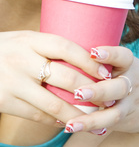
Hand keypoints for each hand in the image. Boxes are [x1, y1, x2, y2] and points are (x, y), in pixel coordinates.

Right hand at [0, 31, 126, 125]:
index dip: (88, 60)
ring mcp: (12, 82)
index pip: (66, 47)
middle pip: (64, 76)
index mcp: (30, 40)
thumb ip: (48, 46)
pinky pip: (36, 114)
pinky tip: (68, 121)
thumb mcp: (25, 38)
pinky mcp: (5, 101)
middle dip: (89, 90)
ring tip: (94, 118)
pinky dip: (55, 120)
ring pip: (53, 103)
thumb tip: (85, 53)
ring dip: (76, 113)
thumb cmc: (6, 48)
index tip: (105, 72)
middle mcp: (22, 60)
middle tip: (107, 98)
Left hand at [64, 48, 138, 139]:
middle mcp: (130, 83)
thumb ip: (103, 56)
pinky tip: (72, 127)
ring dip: (93, 118)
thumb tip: (68, 43)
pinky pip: (108, 125)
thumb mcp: (123, 61)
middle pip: (118, 87)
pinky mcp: (123, 119)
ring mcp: (128, 103)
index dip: (110, 54)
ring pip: (114, 112)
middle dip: (99, 91)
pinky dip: (91, 126)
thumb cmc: (129, 73)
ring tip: (72, 122)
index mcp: (129, 64)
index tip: (93, 52)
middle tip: (79, 92)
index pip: (122, 56)